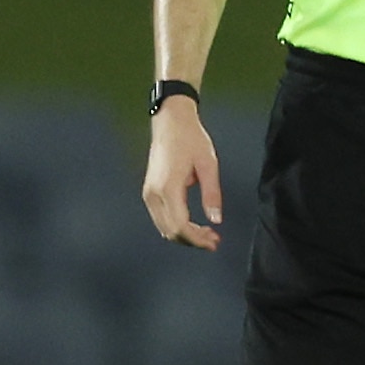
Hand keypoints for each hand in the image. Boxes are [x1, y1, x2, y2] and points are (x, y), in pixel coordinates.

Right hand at [141, 100, 223, 251]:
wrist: (170, 123)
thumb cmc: (192, 140)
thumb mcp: (209, 165)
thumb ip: (212, 193)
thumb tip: (216, 220)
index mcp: (168, 188)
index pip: (180, 226)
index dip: (197, 239)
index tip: (214, 241)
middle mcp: (153, 194)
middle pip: (170, 231)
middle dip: (192, 240)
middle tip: (215, 241)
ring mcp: (148, 194)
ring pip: (164, 227)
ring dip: (185, 235)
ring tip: (208, 235)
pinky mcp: (149, 192)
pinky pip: (162, 218)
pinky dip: (177, 226)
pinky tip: (195, 225)